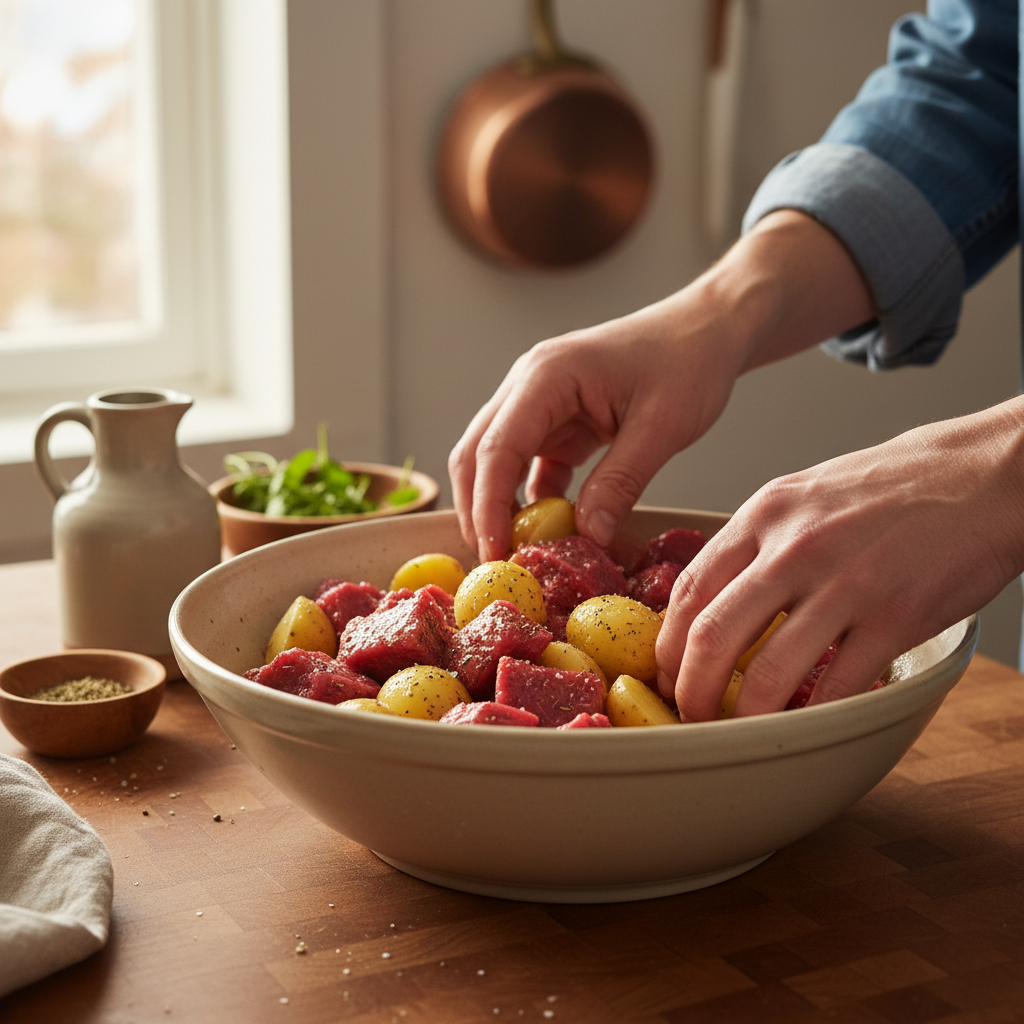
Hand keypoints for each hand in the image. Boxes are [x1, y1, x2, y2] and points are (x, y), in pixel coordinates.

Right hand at [448, 293, 742, 561]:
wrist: (706, 330)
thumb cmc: (688, 362)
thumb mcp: (661, 426)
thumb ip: (621, 482)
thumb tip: (587, 536)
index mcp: (546, 376)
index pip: (496, 448)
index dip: (488, 506)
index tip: (495, 555)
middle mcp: (528, 386)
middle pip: (477, 455)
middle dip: (479, 511)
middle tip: (497, 565)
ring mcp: (538, 403)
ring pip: (494, 462)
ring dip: (499, 508)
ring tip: (518, 554)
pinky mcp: (556, 421)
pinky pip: (528, 467)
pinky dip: (530, 501)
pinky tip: (548, 532)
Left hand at [656, 401, 1023, 718]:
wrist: (982, 474)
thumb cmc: (893, 485)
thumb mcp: (804, 495)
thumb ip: (757, 543)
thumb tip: (716, 600)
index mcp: (765, 514)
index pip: (690, 590)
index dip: (668, 644)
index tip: (666, 672)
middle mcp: (794, 547)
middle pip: (712, 636)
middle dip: (689, 690)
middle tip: (690, 714)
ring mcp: (844, 584)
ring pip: (767, 673)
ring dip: (743, 715)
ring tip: (738, 729)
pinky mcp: (894, 618)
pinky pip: (836, 685)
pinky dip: (811, 715)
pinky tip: (802, 723)